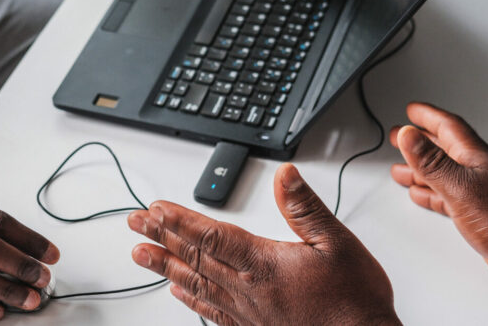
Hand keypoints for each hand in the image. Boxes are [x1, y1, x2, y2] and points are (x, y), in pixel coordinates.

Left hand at [127, 164, 397, 325]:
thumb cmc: (354, 301)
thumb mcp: (338, 243)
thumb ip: (305, 208)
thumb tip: (284, 175)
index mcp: (264, 264)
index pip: (210, 236)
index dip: (179, 220)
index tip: (154, 209)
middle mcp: (247, 289)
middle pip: (194, 257)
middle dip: (160, 237)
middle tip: (134, 223)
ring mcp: (247, 313)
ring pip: (195, 284)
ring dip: (165, 266)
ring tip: (139, 254)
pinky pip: (211, 312)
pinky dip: (190, 299)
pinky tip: (177, 291)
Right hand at [388, 102, 487, 289]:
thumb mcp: (461, 187)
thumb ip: (432, 161)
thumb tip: (408, 135)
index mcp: (474, 157)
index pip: (448, 127)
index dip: (428, 116)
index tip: (412, 110)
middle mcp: (476, 171)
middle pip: (443, 149)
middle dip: (419, 141)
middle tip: (400, 135)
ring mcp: (478, 192)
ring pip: (442, 174)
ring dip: (420, 169)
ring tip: (401, 167)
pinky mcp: (477, 213)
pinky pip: (446, 196)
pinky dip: (430, 193)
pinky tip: (423, 195)